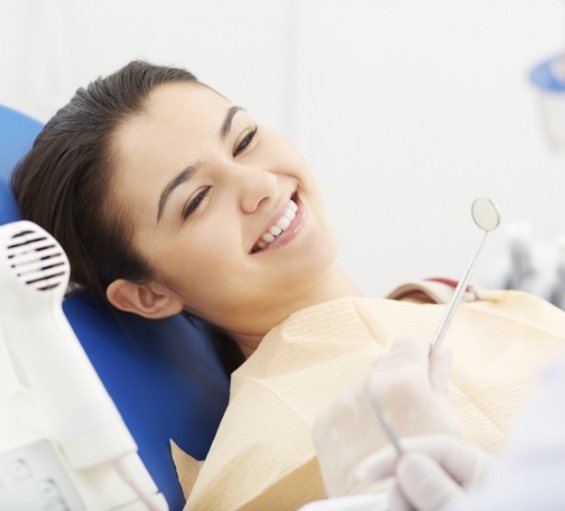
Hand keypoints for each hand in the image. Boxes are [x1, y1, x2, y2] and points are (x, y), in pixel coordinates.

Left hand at [312, 338, 457, 497]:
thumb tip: (442, 352)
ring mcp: (342, 402)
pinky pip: (344, 407)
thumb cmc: (427, 473)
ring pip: (364, 386)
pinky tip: (366, 440)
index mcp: (403, 381)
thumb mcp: (446, 424)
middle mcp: (368, 385)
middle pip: (386, 363)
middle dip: (399, 377)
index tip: (425, 363)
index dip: (421, 353)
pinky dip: (355, 417)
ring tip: (388, 430)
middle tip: (409, 407)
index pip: (409, 343)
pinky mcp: (324, 420)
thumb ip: (440, 380)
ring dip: (376, 397)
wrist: (384, 508)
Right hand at [357, 435, 492, 510]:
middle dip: (401, 500)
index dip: (397, 455)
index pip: (436, 450)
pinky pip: (411, 510)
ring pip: (408, 504)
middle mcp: (463, 491)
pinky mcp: (434, 509)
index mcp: (482, 477)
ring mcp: (446, 505)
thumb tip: (408, 463)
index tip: (366, 472)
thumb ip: (440, 494)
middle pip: (414, 479)